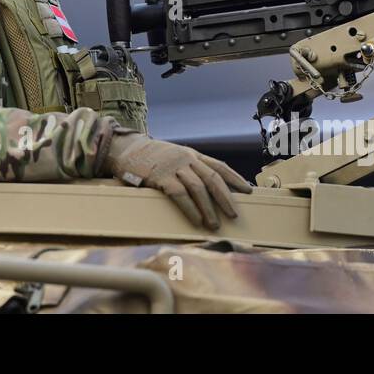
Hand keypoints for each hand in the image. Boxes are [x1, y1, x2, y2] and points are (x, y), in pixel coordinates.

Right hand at [103, 133, 251, 229]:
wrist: (126, 150)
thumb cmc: (150, 157)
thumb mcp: (174, 156)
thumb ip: (189, 167)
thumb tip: (207, 188)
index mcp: (192, 154)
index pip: (219, 166)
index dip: (235, 178)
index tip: (248, 190)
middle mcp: (186, 158)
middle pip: (213, 179)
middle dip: (226, 198)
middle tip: (234, 214)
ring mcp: (174, 167)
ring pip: (199, 189)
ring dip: (209, 209)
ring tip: (214, 224)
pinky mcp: (161, 177)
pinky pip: (180, 195)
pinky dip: (191, 209)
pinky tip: (196, 220)